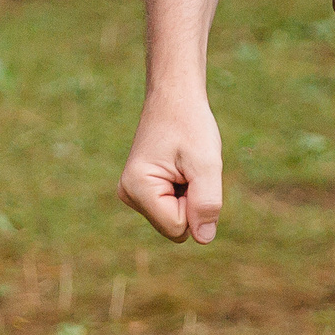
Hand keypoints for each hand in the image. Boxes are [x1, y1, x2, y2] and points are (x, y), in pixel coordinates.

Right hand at [118, 84, 223, 243]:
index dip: (196, 203)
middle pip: (175, 226)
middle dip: (191, 201)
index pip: (179, 227)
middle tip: (189, 167)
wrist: (174, 96)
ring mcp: (132, 193)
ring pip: (175, 218)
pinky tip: (179, 167)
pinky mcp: (141, 190)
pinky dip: (183, 191)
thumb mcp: (206, 163)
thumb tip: (204, 238)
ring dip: (188, 195)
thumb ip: (206, 203)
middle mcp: (128, 193)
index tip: (191, 170)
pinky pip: (172, 208)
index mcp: (137, 187)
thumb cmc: (190, 124)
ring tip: (184, 165)